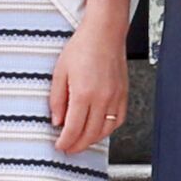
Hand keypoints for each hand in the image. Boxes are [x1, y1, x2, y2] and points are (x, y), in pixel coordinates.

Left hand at [50, 10, 131, 154]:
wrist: (105, 31)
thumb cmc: (83, 47)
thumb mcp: (60, 72)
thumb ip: (57, 100)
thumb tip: (57, 120)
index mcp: (83, 93)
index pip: (73, 129)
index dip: (65, 142)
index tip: (59, 145)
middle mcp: (102, 98)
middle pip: (90, 134)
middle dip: (77, 145)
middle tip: (68, 148)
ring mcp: (115, 96)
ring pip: (105, 130)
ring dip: (92, 140)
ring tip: (82, 141)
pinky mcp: (124, 93)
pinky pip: (119, 119)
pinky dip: (108, 129)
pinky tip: (100, 129)